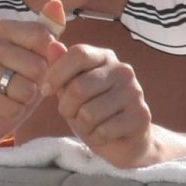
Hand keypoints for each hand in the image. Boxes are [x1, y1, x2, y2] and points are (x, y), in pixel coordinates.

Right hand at [0, 0, 66, 143]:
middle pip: (38, 66)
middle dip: (40, 81)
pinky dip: (16, 111)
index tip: (43, 62)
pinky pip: (13, 107)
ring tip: (17, 94)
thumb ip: (50, 29)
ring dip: (28, 98)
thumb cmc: (21, 75)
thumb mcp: (39, 52)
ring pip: (26, 89)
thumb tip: (56, 3)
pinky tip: (7, 106)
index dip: (52, 57)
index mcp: (3, 28)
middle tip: (28, 82)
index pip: (43, 37)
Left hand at [43, 42, 157, 167]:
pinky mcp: (140, 117)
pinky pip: (103, 130)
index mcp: (106, 57)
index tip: (45, 90)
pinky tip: (103, 135)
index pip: (79, 53)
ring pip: (89, 113)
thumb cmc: (93, 111)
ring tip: (90, 126)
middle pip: (79, 87)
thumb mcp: (71, 90)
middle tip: (72, 115)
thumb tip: (52, 45)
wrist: (124, 140)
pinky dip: (96, 137)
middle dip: (67, 108)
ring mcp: (135, 93)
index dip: (56, 73)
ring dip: (82, 126)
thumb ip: (61, 69)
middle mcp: (123, 71)